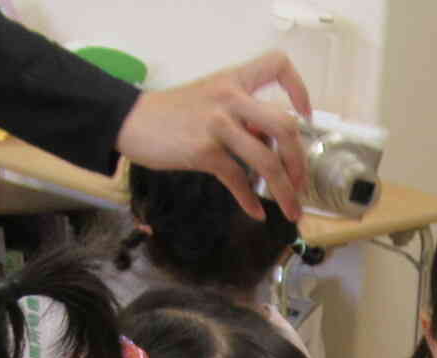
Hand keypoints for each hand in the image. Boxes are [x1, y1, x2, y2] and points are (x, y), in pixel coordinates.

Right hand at [115, 51, 314, 220]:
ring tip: (291, 211)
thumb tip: (272, 143)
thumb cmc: (174, 113)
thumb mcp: (211, 100)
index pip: (277, 66)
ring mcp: (217, 124)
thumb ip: (243, 115)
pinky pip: (238, 180)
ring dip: (285, 192)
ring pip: (267, 161)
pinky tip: (256, 213)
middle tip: (300, 183)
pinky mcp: (203, 151)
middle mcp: (229, 97)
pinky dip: (250, 201)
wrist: (130, 120)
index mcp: (234, 80)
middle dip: (299, 161)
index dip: (298, 89)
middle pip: (285, 126)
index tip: (305, 116)